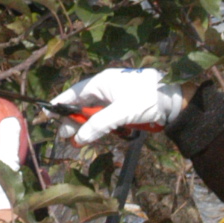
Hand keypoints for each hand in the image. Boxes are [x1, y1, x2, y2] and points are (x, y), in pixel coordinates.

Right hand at [49, 67, 185, 145]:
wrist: (176, 99)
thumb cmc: (148, 100)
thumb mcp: (121, 112)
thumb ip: (98, 124)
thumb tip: (78, 137)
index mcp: (102, 81)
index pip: (74, 92)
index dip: (60, 104)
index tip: (47, 114)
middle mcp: (106, 87)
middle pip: (82, 104)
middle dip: (73, 120)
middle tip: (65, 137)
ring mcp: (116, 97)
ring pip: (94, 112)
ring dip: (87, 125)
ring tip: (78, 141)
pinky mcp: (124, 106)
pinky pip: (106, 116)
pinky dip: (100, 125)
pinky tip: (97, 135)